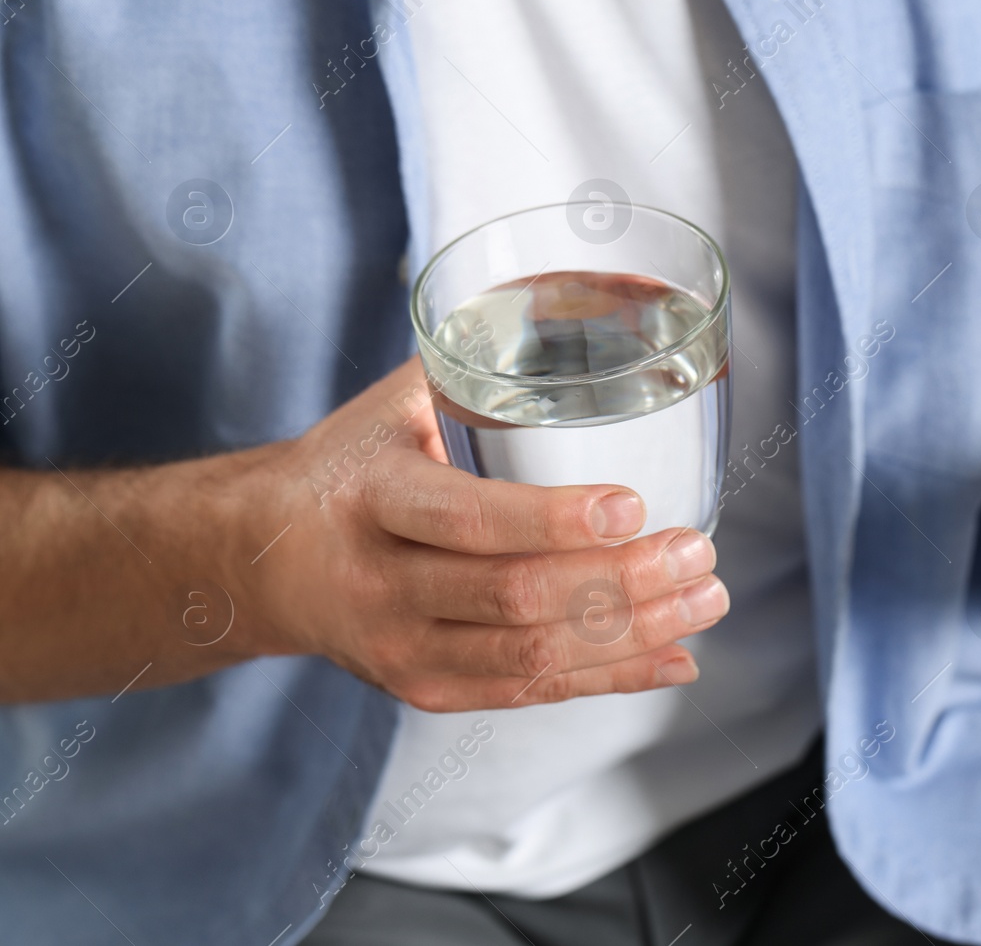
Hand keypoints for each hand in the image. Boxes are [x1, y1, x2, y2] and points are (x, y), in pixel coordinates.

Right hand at [231, 357, 727, 711]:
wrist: (261, 558)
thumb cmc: (352, 463)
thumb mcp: (396, 405)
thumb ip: (482, 364)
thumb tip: (598, 301)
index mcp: (374, 497)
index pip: (469, 518)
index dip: (554, 519)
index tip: (633, 504)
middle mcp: (381, 584)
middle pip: (514, 596)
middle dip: (620, 581)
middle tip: (698, 552)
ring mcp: (400, 649)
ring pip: (531, 656)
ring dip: (632, 634)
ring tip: (706, 599)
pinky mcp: (425, 689)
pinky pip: (528, 693)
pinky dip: (609, 678)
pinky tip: (674, 657)